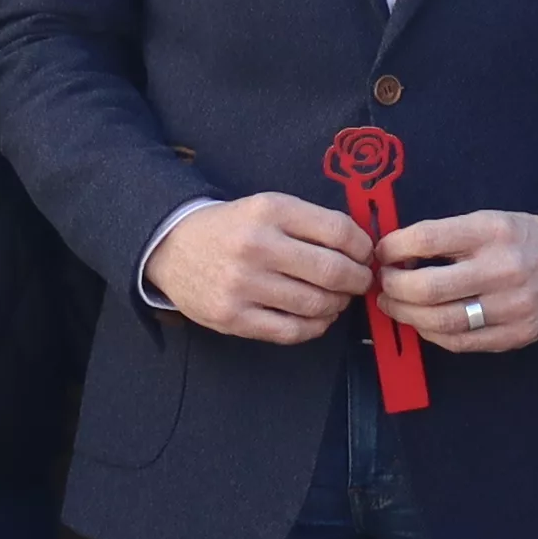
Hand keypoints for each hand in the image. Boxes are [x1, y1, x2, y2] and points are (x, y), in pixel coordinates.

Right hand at [147, 191, 377, 342]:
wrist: (172, 247)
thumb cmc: (230, 228)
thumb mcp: (266, 207)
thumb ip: (310, 223)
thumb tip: (361, 248)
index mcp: (269, 211)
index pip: (337, 231)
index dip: (363, 247)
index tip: (365, 254)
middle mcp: (256, 246)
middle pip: (332, 271)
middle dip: (358, 280)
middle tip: (360, 281)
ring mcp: (243, 285)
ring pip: (315, 304)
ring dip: (338, 305)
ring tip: (337, 299)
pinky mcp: (233, 317)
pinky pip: (292, 331)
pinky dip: (315, 326)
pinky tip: (317, 317)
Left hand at [377, 209, 537, 350]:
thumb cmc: (523, 238)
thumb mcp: (487, 220)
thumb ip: (445, 237)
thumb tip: (395, 255)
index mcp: (491, 232)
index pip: (427, 240)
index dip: (393, 249)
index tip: (382, 253)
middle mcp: (502, 269)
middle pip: (428, 288)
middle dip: (393, 288)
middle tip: (383, 284)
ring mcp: (511, 306)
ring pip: (441, 322)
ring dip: (407, 316)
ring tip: (394, 306)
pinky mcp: (516, 334)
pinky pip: (461, 343)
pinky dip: (433, 334)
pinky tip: (423, 323)